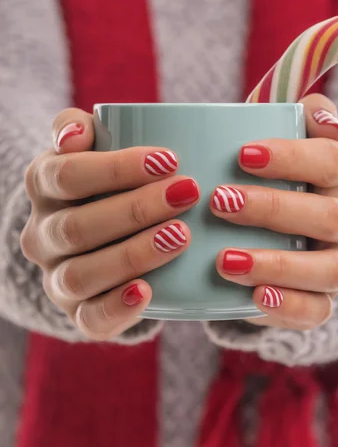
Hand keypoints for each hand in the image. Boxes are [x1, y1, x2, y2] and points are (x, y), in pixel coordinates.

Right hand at [21, 108, 199, 339]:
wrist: (97, 232)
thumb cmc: (104, 179)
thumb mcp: (91, 145)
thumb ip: (78, 127)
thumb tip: (76, 133)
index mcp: (43, 187)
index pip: (67, 175)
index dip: (116, 169)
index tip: (169, 159)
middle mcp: (42, 235)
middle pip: (77, 226)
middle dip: (136, 210)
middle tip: (187, 193)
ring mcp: (56, 278)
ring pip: (82, 274)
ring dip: (133, 254)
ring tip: (181, 235)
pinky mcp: (77, 312)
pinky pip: (89, 319)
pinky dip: (117, 308)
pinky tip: (148, 291)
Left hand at [212, 94, 337, 329]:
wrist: (251, 231)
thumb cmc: (254, 175)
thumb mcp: (263, 140)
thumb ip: (284, 115)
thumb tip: (321, 116)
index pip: (333, 160)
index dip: (293, 157)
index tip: (242, 155)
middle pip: (330, 215)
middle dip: (273, 209)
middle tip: (219, 202)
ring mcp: (337, 262)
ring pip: (330, 269)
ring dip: (278, 264)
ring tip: (225, 261)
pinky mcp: (321, 300)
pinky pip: (318, 311)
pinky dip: (286, 305)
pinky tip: (252, 296)